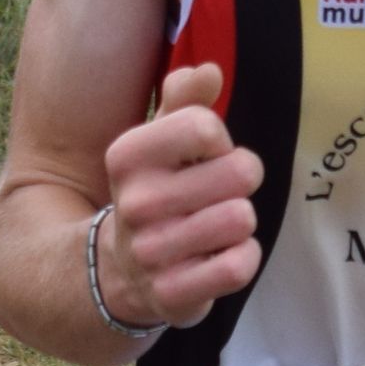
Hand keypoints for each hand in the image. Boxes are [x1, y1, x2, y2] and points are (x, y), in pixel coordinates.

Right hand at [98, 63, 262, 325]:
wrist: (122, 270)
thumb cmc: (157, 191)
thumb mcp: (160, 140)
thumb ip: (184, 100)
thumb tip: (210, 72)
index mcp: (127, 156)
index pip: (206, 127)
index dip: (221, 141)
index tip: (206, 156)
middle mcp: (135, 203)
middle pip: (239, 172)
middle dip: (241, 182)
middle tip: (219, 195)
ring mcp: (152, 252)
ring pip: (242, 219)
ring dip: (241, 222)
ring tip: (216, 227)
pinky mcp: (173, 294)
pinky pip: (238, 266)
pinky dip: (242, 259)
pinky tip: (220, 258)